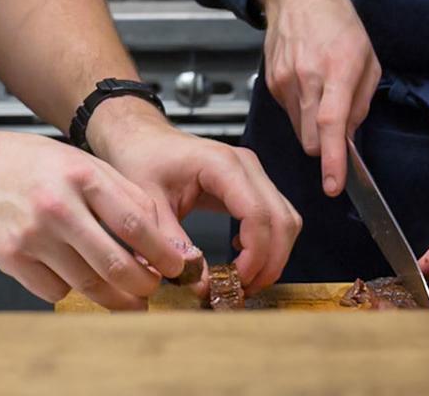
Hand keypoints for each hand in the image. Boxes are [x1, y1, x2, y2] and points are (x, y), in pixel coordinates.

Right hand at [0, 126, 196, 310]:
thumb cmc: (27, 164)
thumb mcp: (78, 161)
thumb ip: (119, 190)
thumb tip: (157, 232)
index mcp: (80, 174)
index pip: (134, 221)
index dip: (162, 251)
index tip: (176, 266)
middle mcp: (57, 205)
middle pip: (114, 262)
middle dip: (143, 285)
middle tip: (154, 290)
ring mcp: (32, 235)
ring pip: (87, 284)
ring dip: (114, 299)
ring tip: (128, 301)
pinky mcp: (10, 259)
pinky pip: (54, 291)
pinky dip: (70, 291)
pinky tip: (74, 278)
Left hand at [87, 96, 301, 292]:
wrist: (142, 139)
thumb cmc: (142, 160)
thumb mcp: (148, 204)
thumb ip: (172, 243)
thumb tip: (201, 284)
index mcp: (221, 164)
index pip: (258, 214)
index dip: (255, 255)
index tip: (236, 281)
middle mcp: (245, 165)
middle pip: (281, 220)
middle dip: (269, 262)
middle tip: (243, 289)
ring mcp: (253, 172)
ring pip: (286, 220)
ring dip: (273, 256)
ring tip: (243, 280)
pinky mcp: (251, 184)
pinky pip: (276, 217)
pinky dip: (269, 243)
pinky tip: (242, 257)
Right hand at [256, 0, 382, 196]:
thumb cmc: (338, 22)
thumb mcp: (368, 59)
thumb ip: (361, 102)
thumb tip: (349, 136)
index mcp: (338, 68)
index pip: (332, 122)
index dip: (332, 159)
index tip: (333, 185)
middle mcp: (308, 76)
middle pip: (312, 138)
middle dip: (325, 145)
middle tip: (338, 127)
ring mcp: (285, 80)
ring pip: (300, 130)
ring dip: (314, 127)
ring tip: (323, 94)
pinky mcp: (273, 83)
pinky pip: (290, 114)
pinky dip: (302, 111)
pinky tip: (308, 85)